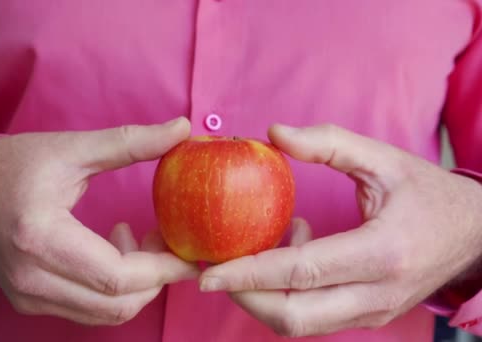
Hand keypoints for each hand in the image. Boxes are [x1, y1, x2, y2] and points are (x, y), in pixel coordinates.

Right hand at [0, 117, 198, 325]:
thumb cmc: (15, 164)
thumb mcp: (73, 148)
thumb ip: (130, 142)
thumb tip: (182, 127)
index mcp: (39, 236)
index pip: (116, 275)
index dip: (163, 269)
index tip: (192, 255)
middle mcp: (30, 277)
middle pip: (116, 304)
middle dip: (156, 278)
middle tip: (165, 240)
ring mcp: (27, 295)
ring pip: (105, 313)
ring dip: (137, 286)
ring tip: (139, 241)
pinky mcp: (29, 301)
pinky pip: (88, 309)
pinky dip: (114, 290)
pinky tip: (114, 251)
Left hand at [199, 124, 481, 336]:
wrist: (474, 234)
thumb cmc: (427, 192)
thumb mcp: (382, 158)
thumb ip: (328, 142)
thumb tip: (272, 134)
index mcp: (382, 252)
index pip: (301, 272)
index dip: (248, 274)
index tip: (205, 273)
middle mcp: (376, 294)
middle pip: (292, 316)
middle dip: (243, 296)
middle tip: (212, 267)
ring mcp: (373, 313)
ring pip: (299, 324)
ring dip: (261, 295)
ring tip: (256, 248)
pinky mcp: (367, 317)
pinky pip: (312, 317)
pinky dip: (284, 294)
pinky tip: (290, 251)